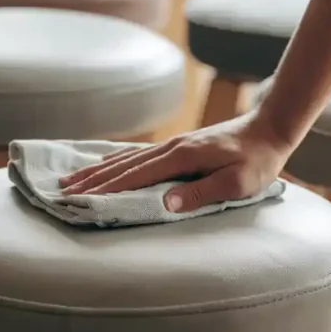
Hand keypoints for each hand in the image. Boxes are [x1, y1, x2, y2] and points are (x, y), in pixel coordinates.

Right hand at [59, 111, 290, 211]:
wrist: (269, 128)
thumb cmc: (256, 161)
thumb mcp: (237, 183)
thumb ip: (202, 193)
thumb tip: (165, 202)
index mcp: (182, 157)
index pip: (135, 176)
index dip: (106, 189)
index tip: (80, 199)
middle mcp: (171, 148)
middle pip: (122, 166)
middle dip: (91, 180)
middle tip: (61, 192)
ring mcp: (172, 145)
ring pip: (126, 159)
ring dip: (97, 170)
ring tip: (71, 179)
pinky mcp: (177, 146)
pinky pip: (137, 155)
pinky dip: (114, 161)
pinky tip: (103, 165)